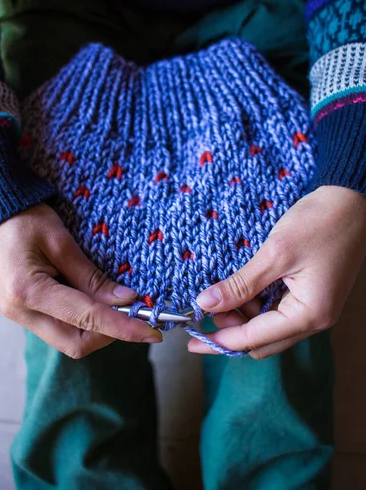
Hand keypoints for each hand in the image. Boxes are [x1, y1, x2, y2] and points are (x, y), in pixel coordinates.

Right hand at [0, 204, 161, 357]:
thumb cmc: (23, 219)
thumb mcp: (61, 242)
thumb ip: (92, 276)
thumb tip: (126, 300)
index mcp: (29, 292)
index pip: (87, 319)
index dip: (123, 327)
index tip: (152, 331)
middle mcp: (21, 313)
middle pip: (76, 343)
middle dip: (110, 333)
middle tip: (134, 313)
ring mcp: (19, 316)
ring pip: (68, 340)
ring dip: (97, 328)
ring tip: (116, 305)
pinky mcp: (23, 313)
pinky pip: (60, 328)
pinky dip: (83, 321)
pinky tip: (95, 301)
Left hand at [188, 186, 365, 358]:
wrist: (352, 200)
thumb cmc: (321, 222)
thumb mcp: (275, 253)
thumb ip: (241, 284)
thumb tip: (207, 303)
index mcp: (310, 314)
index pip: (255, 339)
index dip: (220, 341)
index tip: (192, 341)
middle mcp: (315, 319)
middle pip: (263, 341)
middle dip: (232, 330)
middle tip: (207, 308)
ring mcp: (315, 308)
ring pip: (270, 327)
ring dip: (244, 317)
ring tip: (224, 292)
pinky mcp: (312, 295)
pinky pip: (279, 312)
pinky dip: (257, 305)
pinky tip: (243, 287)